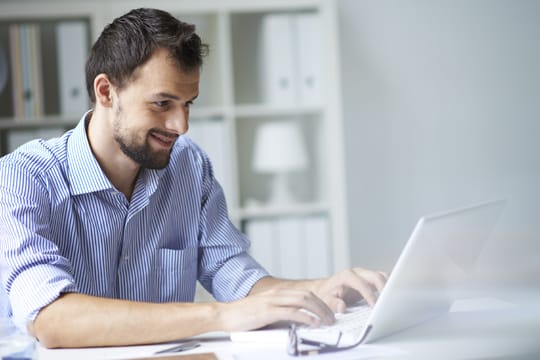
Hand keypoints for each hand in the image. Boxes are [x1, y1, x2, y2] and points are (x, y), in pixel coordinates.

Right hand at [218, 287, 334, 331]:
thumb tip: (296, 321)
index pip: (303, 293)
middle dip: (322, 305)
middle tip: (332, 317)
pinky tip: (312, 323)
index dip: (319, 301)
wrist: (223, 315)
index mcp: (276, 293)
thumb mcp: (264, 311)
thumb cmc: (242, 316)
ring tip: (326, 321)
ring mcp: (272, 301)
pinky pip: (291, 312)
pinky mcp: (267, 311)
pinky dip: (305, 317)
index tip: (327, 311)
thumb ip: (279, 313)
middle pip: (306, 295)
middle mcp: (276, 294)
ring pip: (302, 300)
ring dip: (318, 310)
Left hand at [313, 267, 387, 312]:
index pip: (362, 284)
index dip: (369, 295)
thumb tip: (342, 307)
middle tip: (389, 303)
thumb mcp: (325, 299)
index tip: (375, 306)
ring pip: (382, 276)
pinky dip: (389, 287)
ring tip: (394, 300)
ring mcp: (365, 275)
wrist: (326, 289)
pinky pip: (383, 280)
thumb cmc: (326, 294)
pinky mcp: (370, 280)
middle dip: (384, 288)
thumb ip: (332, 303)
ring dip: (389, 286)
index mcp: (347, 275)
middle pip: (375, 276)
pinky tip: (392, 297)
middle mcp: (358, 273)